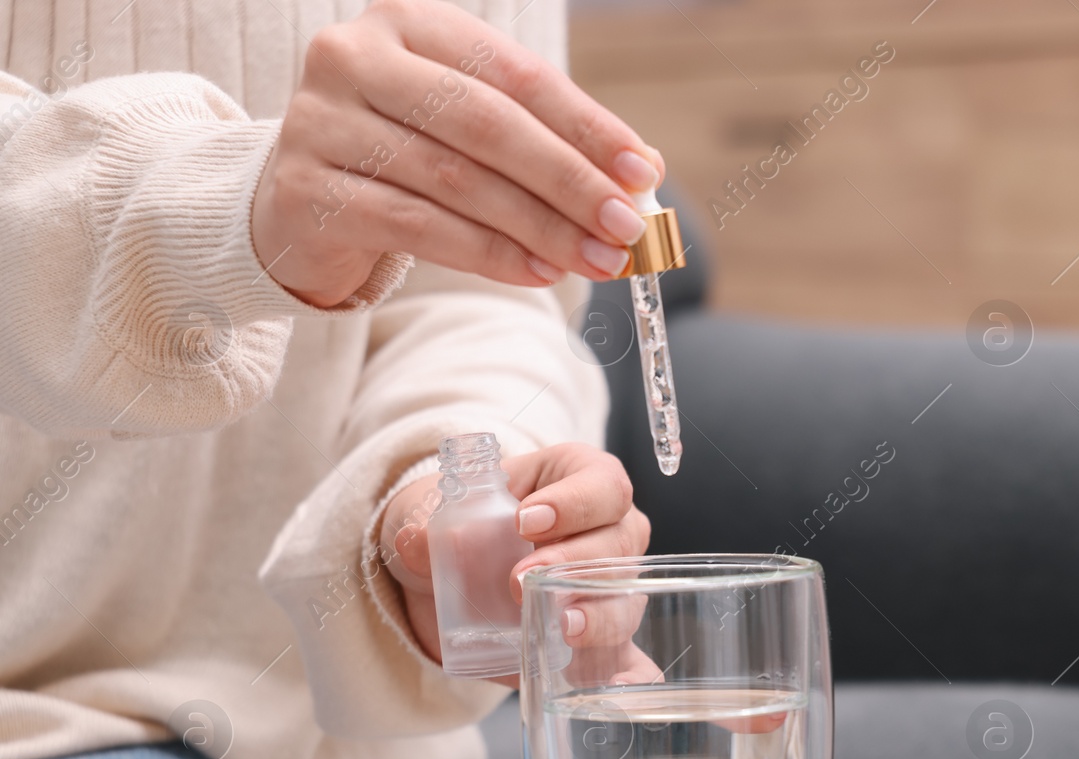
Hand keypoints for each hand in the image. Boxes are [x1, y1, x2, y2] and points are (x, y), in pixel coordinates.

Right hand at [252, 0, 665, 307]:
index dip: (586, 126)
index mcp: (408, 21)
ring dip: (540, 227)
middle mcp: (355, 57)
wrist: (296, 206)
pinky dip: (490, 254)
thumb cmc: (404, 159)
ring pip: (457, 180)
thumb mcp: (473, 131)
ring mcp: (322, 121)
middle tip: (626, 227)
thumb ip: (547, 139)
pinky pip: (419, 227)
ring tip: (595, 260)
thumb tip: (642, 170)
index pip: (516, 75)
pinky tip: (538, 272)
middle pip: (488, 125)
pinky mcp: (308, 190)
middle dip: (569, 182)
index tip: (642, 172)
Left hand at [381, 442, 650, 686]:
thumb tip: (414, 539)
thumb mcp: (443, 513)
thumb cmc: (469, 525)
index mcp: (582, 480)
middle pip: (620, 542)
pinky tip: (619, 686)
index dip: (574, 503)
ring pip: (625, 598)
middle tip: (520, 580)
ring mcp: (614, 588)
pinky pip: (631, 658)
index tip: (523, 521)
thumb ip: (426, 525)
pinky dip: (630, 674)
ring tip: (561, 627)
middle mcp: (613, 531)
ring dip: (597, 614)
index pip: (602, 485)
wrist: (458, 574)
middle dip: (573, 562)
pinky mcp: (603, 639)